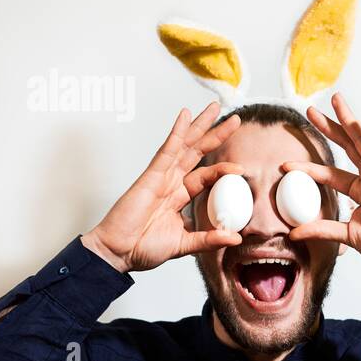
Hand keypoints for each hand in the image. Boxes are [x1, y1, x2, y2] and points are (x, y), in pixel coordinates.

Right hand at [83, 102, 243, 272]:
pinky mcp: (151, 175)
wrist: (118, 252)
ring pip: (185, 145)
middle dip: (215, 134)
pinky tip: (185, 115)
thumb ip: (209, 239)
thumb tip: (236, 237)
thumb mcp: (184, 244)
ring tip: (215, 108)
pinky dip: (177, 132)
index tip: (242, 169)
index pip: (206, 176)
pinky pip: (167, 149)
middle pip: (198, 152)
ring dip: (200, 126)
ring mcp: (161, 176)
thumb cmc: (143, 247)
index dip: (223, 169)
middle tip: (235, 119)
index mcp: (179, 197)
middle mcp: (171, 182)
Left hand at [283, 93, 360, 271]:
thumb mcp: (348, 236)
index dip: (308, 167)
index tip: (286, 164)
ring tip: (336, 99)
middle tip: (310, 111)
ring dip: (349, 118)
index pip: (329, 174)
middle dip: (328, 128)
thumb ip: (322, 229)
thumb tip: (294, 233)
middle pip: (346, 146)